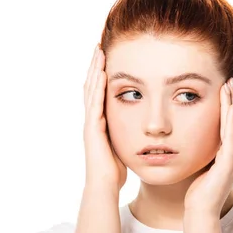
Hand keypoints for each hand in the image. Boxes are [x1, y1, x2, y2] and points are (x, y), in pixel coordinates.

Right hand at [83, 44, 126, 191]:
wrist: (104, 186)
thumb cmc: (116, 171)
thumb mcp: (124, 146)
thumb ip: (128, 134)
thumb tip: (142, 129)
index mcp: (100, 122)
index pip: (100, 92)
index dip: (102, 75)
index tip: (108, 57)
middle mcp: (92, 119)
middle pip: (92, 86)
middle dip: (96, 66)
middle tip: (99, 47)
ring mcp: (90, 122)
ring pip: (91, 90)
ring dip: (95, 70)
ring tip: (98, 52)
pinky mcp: (92, 128)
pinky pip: (94, 103)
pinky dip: (97, 87)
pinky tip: (101, 73)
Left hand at [184, 78, 232, 215]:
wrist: (199, 212)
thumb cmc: (196, 192)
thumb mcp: (202, 165)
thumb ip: (204, 152)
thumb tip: (196, 138)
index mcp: (231, 155)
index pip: (231, 125)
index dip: (229, 106)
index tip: (225, 87)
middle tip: (231, 79)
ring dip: (231, 104)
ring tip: (229, 86)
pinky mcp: (229, 163)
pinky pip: (231, 138)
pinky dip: (230, 122)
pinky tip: (228, 108)